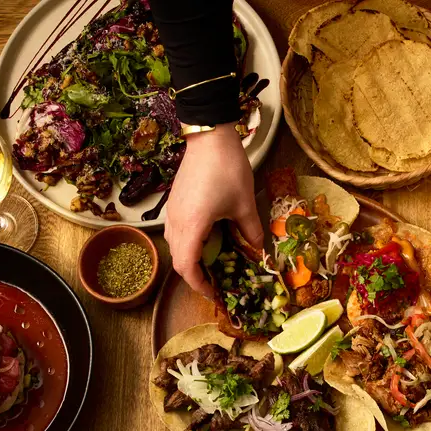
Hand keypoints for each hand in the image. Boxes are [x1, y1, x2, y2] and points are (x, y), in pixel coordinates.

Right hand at [165, 124, 263, 297]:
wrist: (209, 136)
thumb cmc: (228, 168)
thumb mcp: (245, 203)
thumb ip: (251, 231)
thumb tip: (258, 251)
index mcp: (193, 226)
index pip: (187, 267)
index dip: (199, 285)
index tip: (215, 294)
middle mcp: (177, 222)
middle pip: (178, 261)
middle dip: (195, 277)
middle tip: (215, 284)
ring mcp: (172, 212)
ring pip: (174, 247)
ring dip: (190, 261)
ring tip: (211, 266)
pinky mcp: (173, 204)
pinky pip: (175, 233)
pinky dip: (188, 246)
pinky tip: (206, 243)